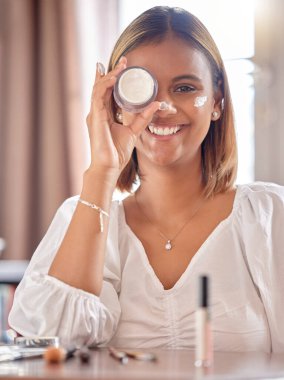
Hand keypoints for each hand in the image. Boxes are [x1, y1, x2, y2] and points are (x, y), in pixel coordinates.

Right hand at [86, 57, 159, 177]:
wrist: (109, 166)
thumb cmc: (116, 152)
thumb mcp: (133, 131)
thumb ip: (142, 118)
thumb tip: (156, 104)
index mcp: (104, 115)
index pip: (107, 92)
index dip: (114, 79)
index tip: (125, 67)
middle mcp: (97, 112)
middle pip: (102, 87)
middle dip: (112, 72)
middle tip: (125, 61)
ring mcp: (95, 114)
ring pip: (99, 88)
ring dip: (110, 75)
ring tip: (122, 66)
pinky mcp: (95, 117)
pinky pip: (98, 96)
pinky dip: (106, 85)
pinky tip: (114, 78)